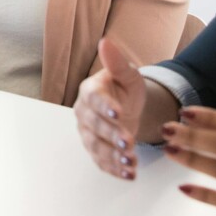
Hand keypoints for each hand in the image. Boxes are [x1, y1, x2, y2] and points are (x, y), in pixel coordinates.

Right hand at [74, 38, 145, 179]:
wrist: (128, 107)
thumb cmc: (125, 88)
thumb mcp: (127, 74)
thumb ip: (117, 62)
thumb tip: (105, 41)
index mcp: (89, 91)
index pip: (94, 99)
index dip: (104, 106)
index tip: (118, 112)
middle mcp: (84, 113)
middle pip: (94, 126)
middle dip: (111, 135)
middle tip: (128, 141)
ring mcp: (88, 134)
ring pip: (97, 147)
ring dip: (113, 156)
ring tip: (131, 162)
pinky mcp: (96, 150)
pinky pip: (102, 161)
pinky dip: (115, 169)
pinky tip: (129, 174)